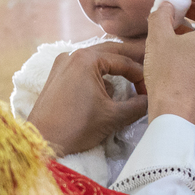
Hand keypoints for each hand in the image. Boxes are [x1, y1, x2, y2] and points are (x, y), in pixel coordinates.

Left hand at [26, 42, 147, 155]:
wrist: (42, 142)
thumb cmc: (76, 127)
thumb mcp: (113, 116)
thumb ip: (138, 105)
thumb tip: (152, 100)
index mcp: (87, 58)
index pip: (124, 61)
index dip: (141, 76)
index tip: (151, 91)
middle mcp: (73, 54)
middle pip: (110, 52)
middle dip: (130, 61)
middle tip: (149, 67)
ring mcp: (62, 63)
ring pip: (96, 59)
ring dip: (114, 67)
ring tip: (131, 76)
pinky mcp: (56, 75)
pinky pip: (83, 68)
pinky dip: (98, 74)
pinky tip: (107, 87)